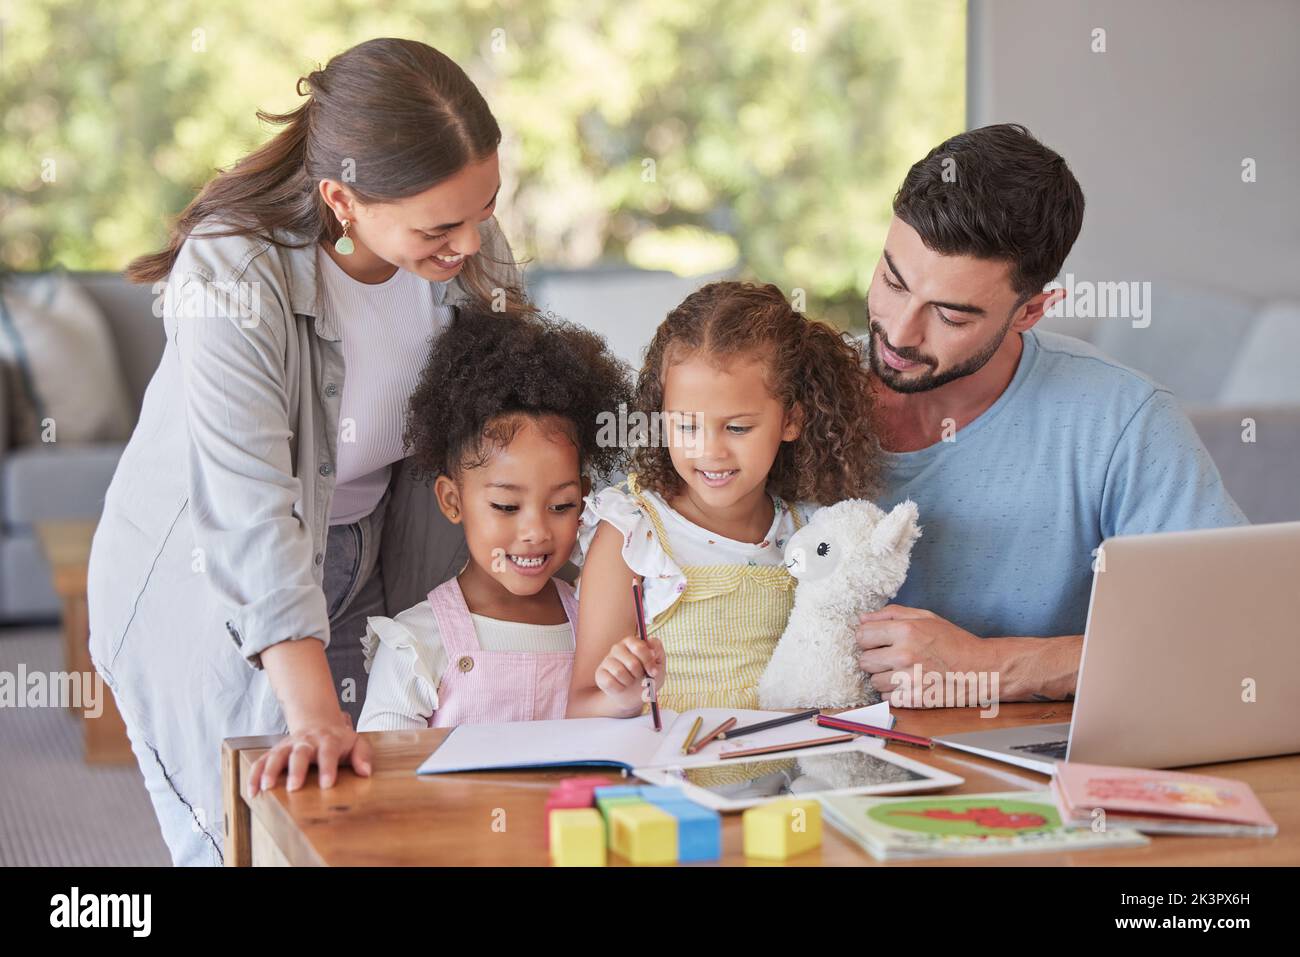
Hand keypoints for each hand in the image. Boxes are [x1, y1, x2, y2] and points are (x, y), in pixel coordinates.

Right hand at [247, 708, 372, 796]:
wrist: (318, 723)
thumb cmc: (339, 740)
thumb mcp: (356, 742)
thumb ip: (363, 755)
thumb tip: (366, 772)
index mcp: (328, 740)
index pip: (328, 752)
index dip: (328, 768)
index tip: (327, 784)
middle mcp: (306, 741)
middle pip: (300, 753)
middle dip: (296, 770)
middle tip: (294, 787)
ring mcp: (288, 746)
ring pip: (276, 755)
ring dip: (270, 771)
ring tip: (267, 787)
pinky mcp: (275, 752)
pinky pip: (261, 762)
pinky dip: (254, 775)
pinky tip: (252, 791)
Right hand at [594, 635, 664, 713]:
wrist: (635, 696)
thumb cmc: (647, 677)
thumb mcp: (658, 665)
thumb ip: (658, 652)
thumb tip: (652, 651)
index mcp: (631, 642)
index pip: (639, 647)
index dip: (648, 661)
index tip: (653, 672)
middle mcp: (617, 648)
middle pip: (631, 662)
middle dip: (639, 674)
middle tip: (640, 677)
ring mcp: (607, 660)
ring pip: (619, 672)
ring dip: (629, 681)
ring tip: (630, 681)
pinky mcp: (600, 673)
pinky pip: (610, 682)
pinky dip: (619, 688)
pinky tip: (621, 686)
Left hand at [855, 604, 989, 705]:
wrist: (982, 670)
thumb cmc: (954, 641)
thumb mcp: (926, 617)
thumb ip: (892, 614)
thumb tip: (862, 619)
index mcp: (906, 631)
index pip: (861, 636)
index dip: (868, 639)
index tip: (878, 642)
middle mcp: (904, 655)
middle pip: (864, 661)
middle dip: (874, 659)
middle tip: (891, 658)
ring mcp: (909, 679)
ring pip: (874, 682)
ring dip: (884, 678)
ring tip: (904, 672)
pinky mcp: (914, 699)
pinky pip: (887, 698)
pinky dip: (895, 693)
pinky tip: (910, 685)